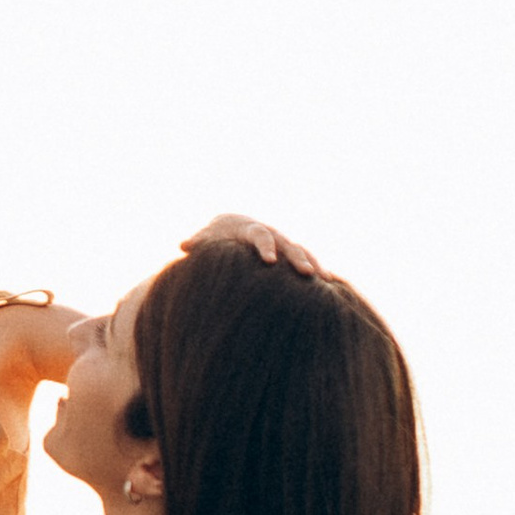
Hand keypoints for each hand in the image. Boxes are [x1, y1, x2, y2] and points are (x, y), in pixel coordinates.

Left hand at [180, 210, 320, 278]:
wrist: (233, 226)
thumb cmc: (217, 236)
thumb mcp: (208, 238)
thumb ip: (198, 242)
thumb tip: (183, 244)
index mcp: (252, 230)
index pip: (261, 236)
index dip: (265, 247)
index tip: (269, 261)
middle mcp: (272, 235)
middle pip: (288, 245)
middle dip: (298, 259)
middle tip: (307, 274)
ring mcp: (283, 244)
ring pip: (302, 252)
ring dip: (313, 264)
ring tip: (325, 280)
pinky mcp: (289, 255)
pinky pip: (306, 261)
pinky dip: (317, 271)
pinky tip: (331, 288)